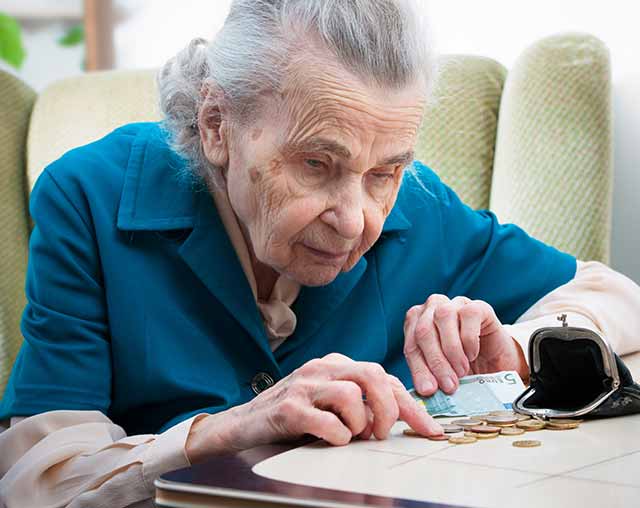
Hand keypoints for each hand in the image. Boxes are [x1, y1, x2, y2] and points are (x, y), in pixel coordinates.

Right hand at [186, 353, 442, 462]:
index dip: (410, 404)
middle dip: (389, 408)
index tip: (429, 429)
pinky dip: (338, 436)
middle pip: (371, 374)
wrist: (243, 424)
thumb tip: (399, 417)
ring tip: (353, 435)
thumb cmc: (292, 416)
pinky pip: (327, 421)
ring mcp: (303, 386)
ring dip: (361, 423)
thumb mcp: (329, 402)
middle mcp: (321, 368)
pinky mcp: (288, 408)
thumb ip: (359, 401)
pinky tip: (333, 440)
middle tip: (384, 433)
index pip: (382, 375)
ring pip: (351, 394)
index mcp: (335, 365)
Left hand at [403, 294, 526, 396]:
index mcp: (416, 323)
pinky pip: (468, 315)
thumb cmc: (463, 366)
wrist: (495, 362)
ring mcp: (454, 303)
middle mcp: (432, 308)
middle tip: (449, 385)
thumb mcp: (442, 373)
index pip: (411, 345)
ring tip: (461, 371)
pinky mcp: (477, 306)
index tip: (429, 390)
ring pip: (443, 317)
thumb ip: (430, 376)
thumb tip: (425, 390)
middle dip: (436, 361)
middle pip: (424, 330)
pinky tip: (472, 354)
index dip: (419, 369)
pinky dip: (469, 339)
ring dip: (451, 350)